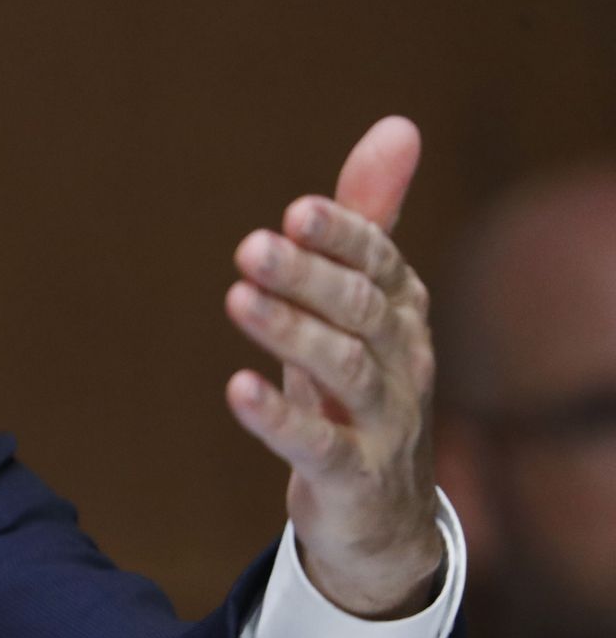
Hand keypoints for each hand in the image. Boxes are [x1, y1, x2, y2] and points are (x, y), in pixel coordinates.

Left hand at [223, 116, 442, 618]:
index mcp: (402, 311)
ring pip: (345, 370)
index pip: (379, 262)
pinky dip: (278, 417)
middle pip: (361, 311)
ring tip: (238, 298)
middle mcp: (402, 361)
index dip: (343, 236)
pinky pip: (318, 445)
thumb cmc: (361, 383)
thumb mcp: (365, 301)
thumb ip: (369, 217)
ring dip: (290, 332)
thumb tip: (400, 125)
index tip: (297, 210)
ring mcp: (382, 422)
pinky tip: (237, 389)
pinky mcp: (351, 476)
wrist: (385, 512)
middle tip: (252, 246)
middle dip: (309, 276)